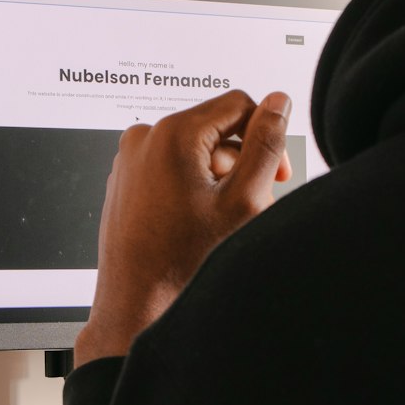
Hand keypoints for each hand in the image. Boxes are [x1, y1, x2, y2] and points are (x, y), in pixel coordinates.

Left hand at [74, 89, 291, 366]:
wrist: (136, 301)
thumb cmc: (182, 260)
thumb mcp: (243, 200)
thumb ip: (266, 144)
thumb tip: (279, 102)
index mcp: (173, 133)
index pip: (238, 103)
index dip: (266, 134)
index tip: (277, 173)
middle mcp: (144, 138)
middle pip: (214, 127)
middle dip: (241, 160)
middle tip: (255, 201)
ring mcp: (130, 159)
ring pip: (193, 148)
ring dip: (219, 175)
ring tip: (226, 217)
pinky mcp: (125, 179)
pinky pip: (169, 165)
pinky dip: (192, 184)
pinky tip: (199, 220)